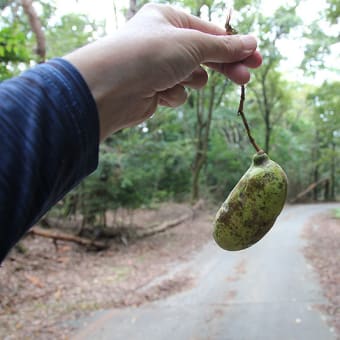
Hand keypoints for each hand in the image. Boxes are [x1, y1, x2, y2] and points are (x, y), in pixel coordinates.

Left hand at [64, 3, 261, 139]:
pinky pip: (177, 93)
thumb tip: (251, 43)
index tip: (256, 58)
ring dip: (189, 80)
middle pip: (205, 55)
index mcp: (169, 20)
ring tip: (175, 79)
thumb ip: (223, 47)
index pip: (211, 33)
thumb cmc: (148, 55)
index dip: (235, 46)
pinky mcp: (154, 90)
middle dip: (224, 67)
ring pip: (192, 77)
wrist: (110, 88)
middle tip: (246, 78)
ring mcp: (158, 67)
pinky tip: (160, 93)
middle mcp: (163, 41)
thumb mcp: (192, 44)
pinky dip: (173, 95)